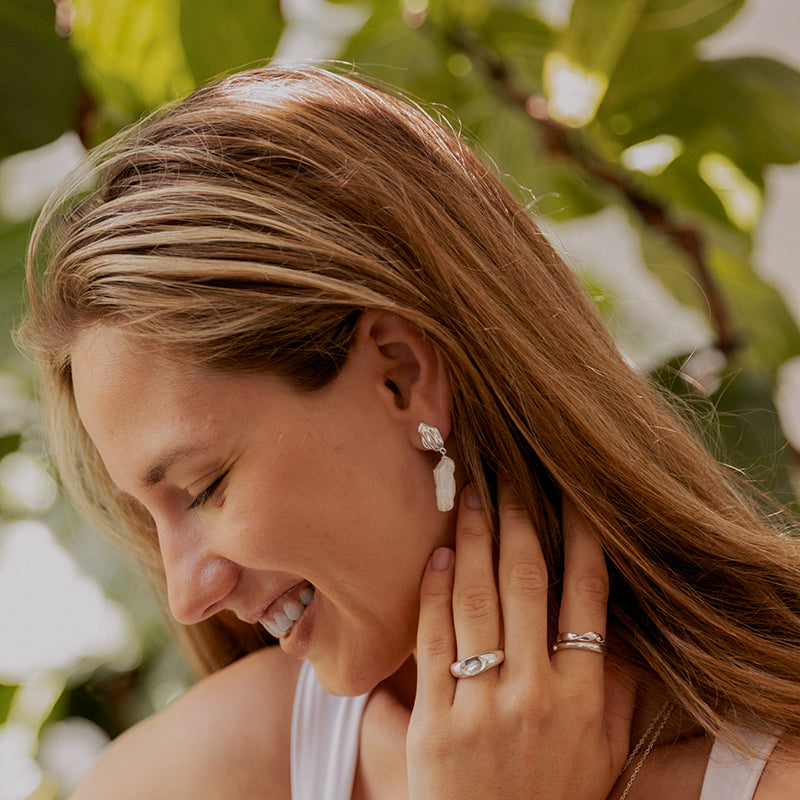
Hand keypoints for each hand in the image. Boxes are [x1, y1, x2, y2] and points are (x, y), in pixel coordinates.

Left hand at [407, 483, 634, 799]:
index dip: (582, 540)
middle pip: (526, 585)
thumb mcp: (602, 751)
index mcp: (581, 699)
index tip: (575, 498)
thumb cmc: (555, 798)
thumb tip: (610, 621)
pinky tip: (438, 555)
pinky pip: (433, 641)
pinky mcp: (434, 721)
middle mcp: (534, 694)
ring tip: (471, 497)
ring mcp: (481, 706)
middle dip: (518, 522)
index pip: (586, 599)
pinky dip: (434, 592)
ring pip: (477, 601)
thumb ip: (611, 688)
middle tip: (510, 477)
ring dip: (474, 541)